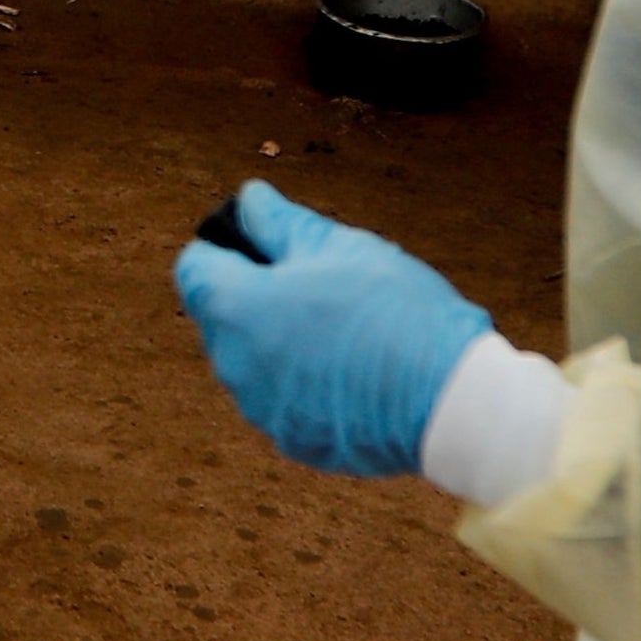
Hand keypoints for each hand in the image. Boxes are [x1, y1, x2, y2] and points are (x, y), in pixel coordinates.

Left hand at [173, 180, 490, 475]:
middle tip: (322, 286)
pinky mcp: (292, 440)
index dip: (226, 250)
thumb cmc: (392, 310)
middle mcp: (232, 363)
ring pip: (254, 360)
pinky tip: (356, 372)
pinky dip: (307, 384)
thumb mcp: (340, 247)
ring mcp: (260, 408)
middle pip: (224, 316)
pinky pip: (285, 400)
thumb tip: (251, 200)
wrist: (447, 400)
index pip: (194, 268)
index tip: (267, 248)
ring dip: (282, 342)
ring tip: (346, 330)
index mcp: (234, 306)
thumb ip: (283, 224)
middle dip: (258, 296)